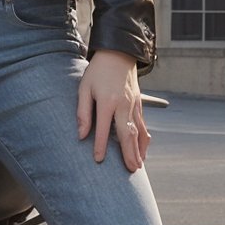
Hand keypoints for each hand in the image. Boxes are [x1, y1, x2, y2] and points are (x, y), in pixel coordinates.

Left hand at [77, 49, 149, 171]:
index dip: (100, 145)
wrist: (119, 54)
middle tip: (131, 170)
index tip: (99, 160)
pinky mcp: (139, 104)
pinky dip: (144, 138)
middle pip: (128, 134)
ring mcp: (134, 105)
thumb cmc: (97, 71)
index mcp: (107, 101)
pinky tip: (143, 148)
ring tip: (139, 166)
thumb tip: (80, 134)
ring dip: (139, 150)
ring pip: (139, 131)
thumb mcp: (84, 88)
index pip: (104, 128)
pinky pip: (143, 124)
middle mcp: (124, 105)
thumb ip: (83, 112)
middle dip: (129, 153)